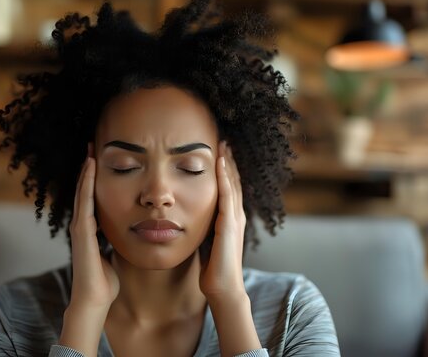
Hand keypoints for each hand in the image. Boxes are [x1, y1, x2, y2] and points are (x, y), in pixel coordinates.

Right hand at [68, 144, 119, 309]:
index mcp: (91, 230)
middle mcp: (83, 225)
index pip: (92, 198)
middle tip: (93, 146)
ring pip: (83, 193)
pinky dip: (86, 184)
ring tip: (90, 151)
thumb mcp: (113, 255)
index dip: (94, 179)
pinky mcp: (82, 232)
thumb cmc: (105, 282)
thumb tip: (127, 236)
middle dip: (89, 169)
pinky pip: (85, 202)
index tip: (100, 159)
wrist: (95, 300)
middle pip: (85, 190)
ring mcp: (80, 227)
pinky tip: (90, 168)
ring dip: (86, 171)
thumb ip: (115, 243)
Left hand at [199, 141, 246, 301]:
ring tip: (224, 144)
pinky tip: (221, 162)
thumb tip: (191, 218)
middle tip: (224, 140)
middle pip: (233, 181)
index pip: (228, 189)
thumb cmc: (213, 269)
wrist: (222, 288)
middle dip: (229, 161)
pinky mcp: (230, 224)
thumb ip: (204, 228)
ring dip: (228, 163)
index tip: (218, 152)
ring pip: (232, 184)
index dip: (225, 170)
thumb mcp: (207, 241)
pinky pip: (227, 194)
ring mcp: (235, 218)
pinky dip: (225, 177)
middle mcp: (236, 215)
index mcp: (230, 219)